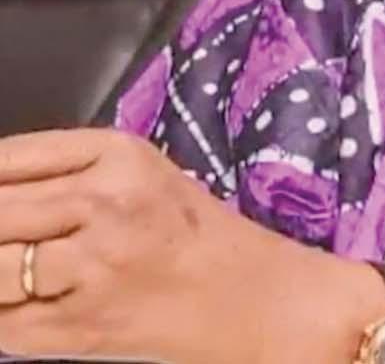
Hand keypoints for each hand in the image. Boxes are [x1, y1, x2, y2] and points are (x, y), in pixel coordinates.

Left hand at [0, 128, 382, 362]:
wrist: (262, 300)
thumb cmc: (200, 237)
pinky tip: (19, 305)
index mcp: (120, 155)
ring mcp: (94, 265)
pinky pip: (3, 324)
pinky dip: (1, 318)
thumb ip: (68, 174)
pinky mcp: (83, 325)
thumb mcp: (144, 176)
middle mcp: (106, 202)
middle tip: (8, 241)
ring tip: (13, 272)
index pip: (8, 159)